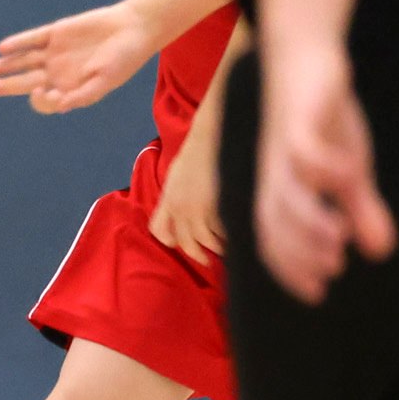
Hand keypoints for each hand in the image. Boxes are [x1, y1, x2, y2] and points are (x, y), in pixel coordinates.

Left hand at [0, 0, 154, 114]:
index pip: (44, 100)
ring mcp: (54, 53)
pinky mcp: (54, 33)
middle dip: (6, 85)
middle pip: (25, 81)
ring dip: (5, 65)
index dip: (40, 99)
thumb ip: (83, 95)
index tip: (43, 92)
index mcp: (69, 88)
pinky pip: (31, 40)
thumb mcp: (106, 81)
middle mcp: (57, 73)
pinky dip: (18, 43)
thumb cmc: (124, 59)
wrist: (133, 28)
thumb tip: (61, 107)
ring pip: (23, 61)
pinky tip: (3, 48)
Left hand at [147, 119, 225, 269]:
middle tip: (209, 261)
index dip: (171, 241)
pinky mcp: (218, 207)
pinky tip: (239, 237)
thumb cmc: (196, 154)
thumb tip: (179, 215)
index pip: (160, 231)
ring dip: (219, 249)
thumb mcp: (176, 176)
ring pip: (208, 242)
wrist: (212, 138)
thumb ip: (175, 198)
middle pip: (187, 244)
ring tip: (228, 251)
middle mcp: (181, 208)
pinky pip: (225, 231)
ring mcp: (200, 209)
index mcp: (169, 201)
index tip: (183, 245)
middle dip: (199, 255)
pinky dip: (232, 237)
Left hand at [252, 40, 396, 302]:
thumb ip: (359, 209)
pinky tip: (349, 176)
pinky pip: (304, 143)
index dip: (291, 266)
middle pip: (274, 218)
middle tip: (330, 268)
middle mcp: (277, 171)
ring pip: (286, 187)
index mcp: (283, 187)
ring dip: (309, 216)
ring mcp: (286, 143)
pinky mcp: (300, 114)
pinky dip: (324, 163)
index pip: (276, 236)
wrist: (305, 58)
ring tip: (339, 237)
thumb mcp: (348, 169)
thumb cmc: (322, 120)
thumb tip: (380, 251)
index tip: (314, 294)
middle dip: (298, 249)